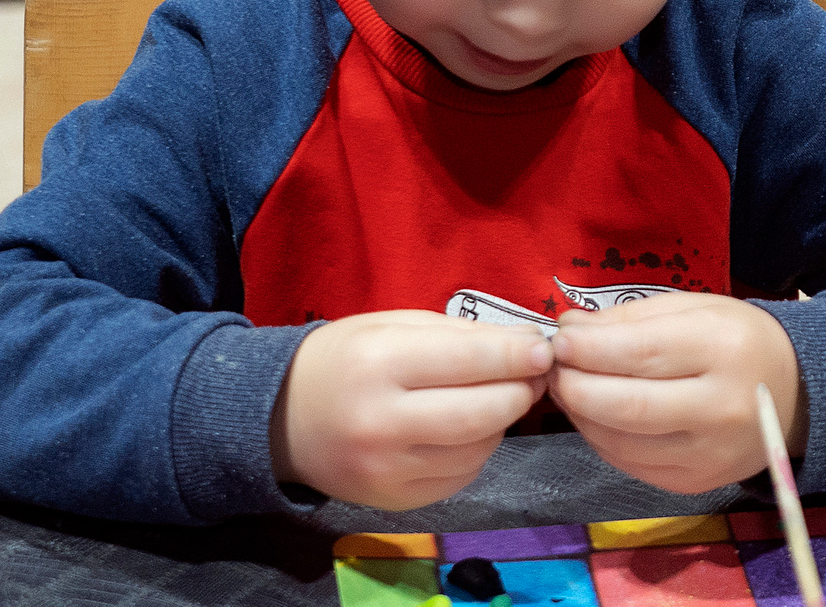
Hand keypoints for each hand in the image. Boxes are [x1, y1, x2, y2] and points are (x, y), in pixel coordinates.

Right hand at [271, 311, 550, 508]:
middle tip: (535, 374)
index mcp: (379, 365)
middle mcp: (380, 423)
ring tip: (497, 397)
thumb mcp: (395, 325)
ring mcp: (385, 470)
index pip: (470, 361)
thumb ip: (462, 334)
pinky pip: (461, 476)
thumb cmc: (346, 359)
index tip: (545, 348)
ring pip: (479, 448)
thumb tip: (528, 346)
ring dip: (503, 421)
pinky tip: (466, 428)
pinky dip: (478, 450)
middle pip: (482, 413)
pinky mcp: (394, 501)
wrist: (280, 419)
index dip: (519, 355)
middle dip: (521, 390)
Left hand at [548, 292, 806, 494]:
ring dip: (581, 415)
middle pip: (625, 405)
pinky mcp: (694, 484)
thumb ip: (630, 320)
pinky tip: (597, 416)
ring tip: (570, 389)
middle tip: (552, 368)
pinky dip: (602, 438)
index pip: (641, 353)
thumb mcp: (695, 310)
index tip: (558, 340)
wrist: (796, 394)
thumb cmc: (739, 340)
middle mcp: (720, 407)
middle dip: (574, 386)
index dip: (588, 349)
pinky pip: (630, 464)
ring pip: (620, 442)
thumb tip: (569, 331)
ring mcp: (708, 454)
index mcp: (725, 349)